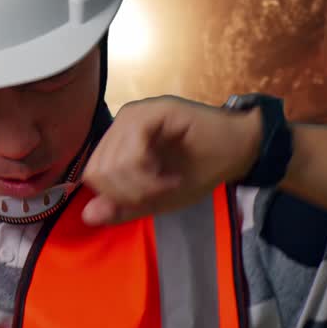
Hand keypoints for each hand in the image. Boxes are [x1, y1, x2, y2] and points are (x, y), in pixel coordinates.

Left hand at [81, 95, 260, 225]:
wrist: (239, 151)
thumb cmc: (198, 171)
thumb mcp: (156, 198)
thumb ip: (123, 206)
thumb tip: (87, 216)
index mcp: (117, 140)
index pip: (92, 174)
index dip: (116, 196)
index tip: (148, 200)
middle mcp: (120, 123)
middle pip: (99, 171)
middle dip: (129, 193)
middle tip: (160, 193)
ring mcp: (135, 115)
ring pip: (114, 163)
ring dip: (142, 186)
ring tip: (168, 184)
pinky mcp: (153, 111)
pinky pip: (133, 151)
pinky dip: (150, 175)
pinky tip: (171, 177)